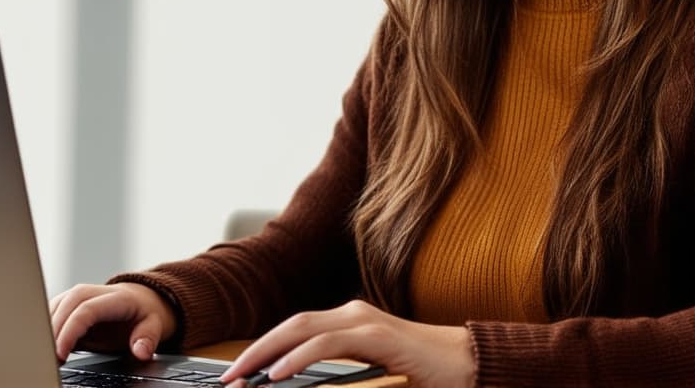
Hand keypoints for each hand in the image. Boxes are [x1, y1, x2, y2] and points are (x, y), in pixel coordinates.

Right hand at [49, 283, 177, 362]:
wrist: (142, 300)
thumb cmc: (144, 314)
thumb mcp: (155, 326)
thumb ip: (148, 339)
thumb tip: (141, 351)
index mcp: (116, 297)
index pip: (86, 310)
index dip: (70, 331)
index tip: (61, 353)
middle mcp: (94, 292)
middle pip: (66, 305)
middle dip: (53, 331)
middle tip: (47, 357)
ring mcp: (80, 295)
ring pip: (56, 305)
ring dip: (45, 328)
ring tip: (41, 353)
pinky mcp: (69, 303)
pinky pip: (52, 311)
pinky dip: (44, 327)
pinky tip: (42, 345)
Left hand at [219, 300, 473, 387]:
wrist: (467, 365)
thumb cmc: (422, 374)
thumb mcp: (370, 378)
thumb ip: (340, 379)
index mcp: (348, 325)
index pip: (295, 331)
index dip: (263, 350)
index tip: (238, 375)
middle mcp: (352, 315)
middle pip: (290, 325)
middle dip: (254, 350)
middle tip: (227, 377)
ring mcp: (364, 321)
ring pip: (302, 327)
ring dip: (266, 352)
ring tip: (241, 376)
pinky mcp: (378, 335)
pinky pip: (328, 342)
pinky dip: (299, 356)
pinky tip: (278, 374)